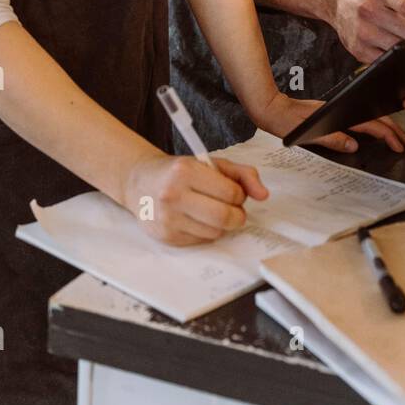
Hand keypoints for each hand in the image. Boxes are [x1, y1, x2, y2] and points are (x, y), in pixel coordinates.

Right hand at [124, 155, 268, 245]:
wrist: (140, 182)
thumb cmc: (180, 171)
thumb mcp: (211, 163)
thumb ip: (242, 174)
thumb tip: (263, 195)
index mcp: (185, 171)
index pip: (231, 193)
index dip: (239, 194)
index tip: (233, 192)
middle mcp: (173, 195)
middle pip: (224, 217)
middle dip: (237, 215)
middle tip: (233, 210)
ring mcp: (168, 219)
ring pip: (215, 233)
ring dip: (221, 225)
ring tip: (211, 211)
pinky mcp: (166, 237)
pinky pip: (201, 241)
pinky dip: (206, 232)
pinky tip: (196, 219)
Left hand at [254, 91, 404, 156]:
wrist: (269, 108)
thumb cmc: (284, 121)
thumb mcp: (308, 133)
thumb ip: (331, 139)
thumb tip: (354, 145)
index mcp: (338, 114)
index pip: (370, 124)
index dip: (388, 134)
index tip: (400, 145)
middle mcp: (340, 110)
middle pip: (374, 118)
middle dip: (393, 129)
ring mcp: (337, 111)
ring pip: (367, 117)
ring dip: (384, 126)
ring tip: (397, 136)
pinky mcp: (332, 113)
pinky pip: (357, 119)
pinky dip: (370, 125)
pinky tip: (372, 130)